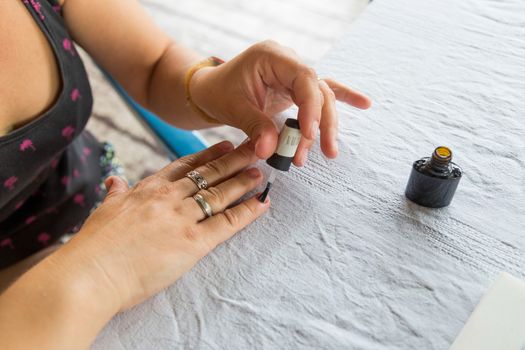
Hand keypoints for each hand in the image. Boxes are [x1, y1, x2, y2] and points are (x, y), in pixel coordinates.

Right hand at [64, 141, 267, 310]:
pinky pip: (227, 223)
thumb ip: (116, 192)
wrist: (91, 272)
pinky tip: (262, 203)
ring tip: (260, 172)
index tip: (224, 145)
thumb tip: (114, 179)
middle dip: (234, 160)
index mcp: (149, 189)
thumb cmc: (95, 246)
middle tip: (254, 148)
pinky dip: (247, 212)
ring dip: (243, 181)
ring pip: (220, 193)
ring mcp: (182, 217)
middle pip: (208, 174)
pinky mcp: (193, 242)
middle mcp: (169, 198)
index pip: (185, 166)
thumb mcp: (105, 209)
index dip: (208, 155)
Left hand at [190, 40, 371, 164]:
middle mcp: (288, 62)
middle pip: (318, 90)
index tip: (308, 135)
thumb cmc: (219, 92)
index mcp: (272, 57)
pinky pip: (322, 93)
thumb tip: (271, 152)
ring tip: (328, 152)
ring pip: (321, 97)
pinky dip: (342, 99)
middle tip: (325, 152)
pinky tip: (364, 104)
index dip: (311, 108)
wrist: (211, 90)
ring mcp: (293, 74)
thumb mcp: (233, 108)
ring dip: (326, 126)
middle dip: (323, 123)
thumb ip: (255, 127)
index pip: (304, 80)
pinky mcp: (295, 88)